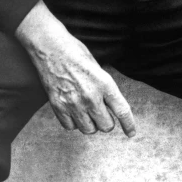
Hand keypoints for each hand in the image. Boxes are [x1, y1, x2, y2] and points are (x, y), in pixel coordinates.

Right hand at [16, 1, 135, 137]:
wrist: (50, 48)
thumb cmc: (75, 53)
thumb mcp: (97, 67)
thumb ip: (104, 87)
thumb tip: (110, 105)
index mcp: (104, 83)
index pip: (122, 110)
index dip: (129, 124)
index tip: (131, 133)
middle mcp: (91, 96)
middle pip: (106, 126)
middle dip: (106, 121)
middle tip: (102, 113)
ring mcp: (74, 104)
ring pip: (89, 130)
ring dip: (91, 123)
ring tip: (86, 110)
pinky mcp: (58, 107)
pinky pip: (71, 127)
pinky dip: (74, 122)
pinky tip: (73, 110)